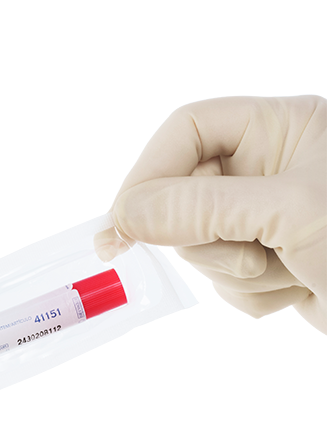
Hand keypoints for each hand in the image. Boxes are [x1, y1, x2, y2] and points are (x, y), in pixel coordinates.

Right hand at [95, 95, 326, 331]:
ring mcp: (267, 219)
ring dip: (236, 272)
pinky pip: (223, 281)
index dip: (151, 174)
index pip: (189, 131)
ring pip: (200, 246)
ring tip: (293, 270)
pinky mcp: (268, 262)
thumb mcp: (291, 212)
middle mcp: (271, 169)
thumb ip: (201, 206)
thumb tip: (127, 214)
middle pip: (184, 194)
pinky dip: (252, 295)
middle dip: (207, 237)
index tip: (124, 224)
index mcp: (284, 128)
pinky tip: (297, 288)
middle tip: (245, 254)